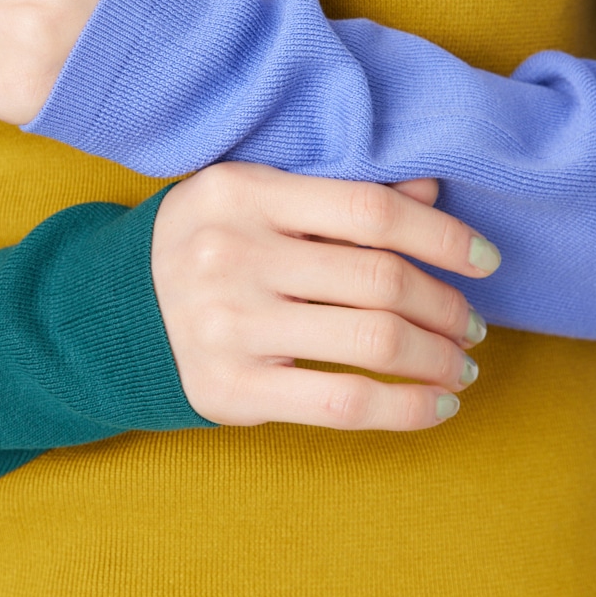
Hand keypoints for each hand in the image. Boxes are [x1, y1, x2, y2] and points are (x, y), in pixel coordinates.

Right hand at [151, 163, 499, 430]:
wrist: (110, 314)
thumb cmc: (202, 247)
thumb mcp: (253, 200)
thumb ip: (335, 196)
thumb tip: (429, 188)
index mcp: (245, 193)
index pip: (370, 209)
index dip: (442, 236)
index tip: (485, 260)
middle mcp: (235, 254)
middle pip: (381, 280)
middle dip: (448, 307)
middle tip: (473, 325)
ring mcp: (230, 325)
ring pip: (373, 343)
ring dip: (439, 359)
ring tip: (461, 366)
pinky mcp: (230, 388)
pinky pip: (343, 403)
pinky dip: (407, 408)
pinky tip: (436, 406)